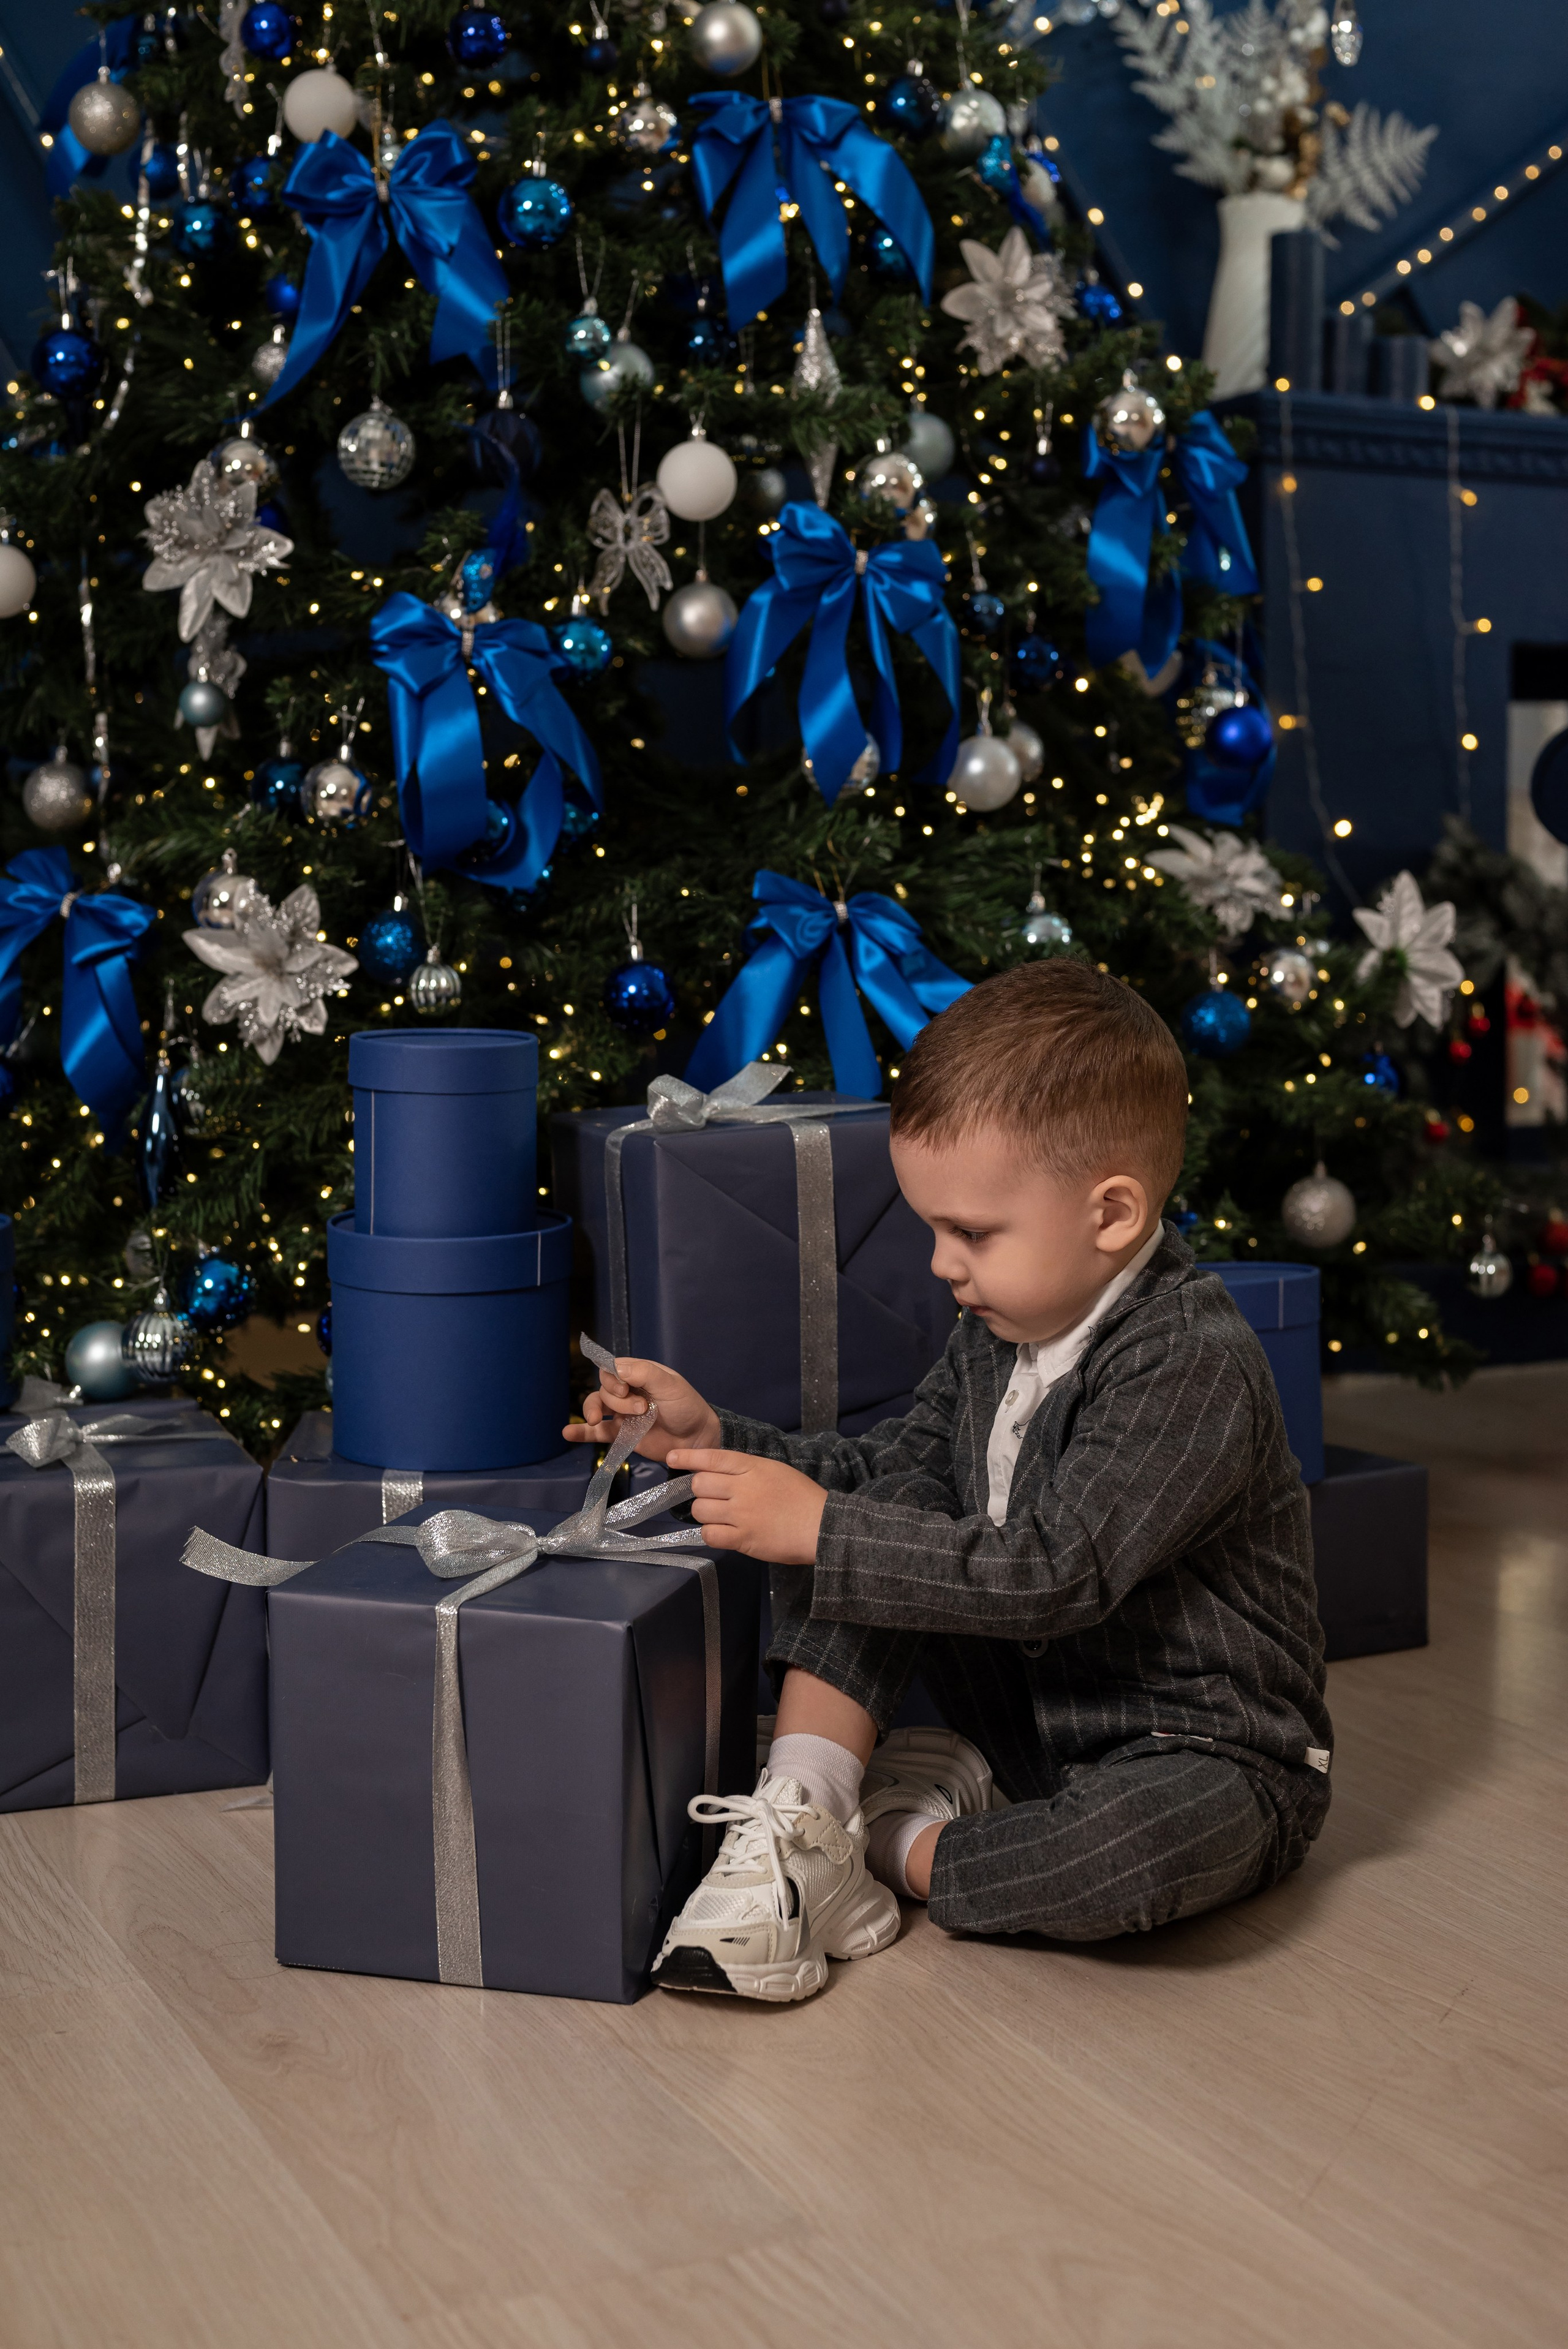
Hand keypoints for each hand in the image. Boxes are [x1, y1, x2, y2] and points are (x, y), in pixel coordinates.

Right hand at [562, 1355, 721, 1463]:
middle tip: (640, 1410)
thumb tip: (614, 1368)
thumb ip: (643, 1373)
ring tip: (594, 1420)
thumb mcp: (670, 1385)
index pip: (611, 1370)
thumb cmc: (687, 1407)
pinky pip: (596, 1432)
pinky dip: (581, 1432)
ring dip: (591, 1411)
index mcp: (639, 1374)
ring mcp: (622, 1414)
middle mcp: (628, 1392)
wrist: (697, 1439)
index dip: (612, 1379)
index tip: (624, 1388)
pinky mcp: (621, 1434)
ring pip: (596, 1407)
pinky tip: (568, 1433)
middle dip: (616, 1400)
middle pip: (603, 1390)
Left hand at [665, 1447, 826, 1565]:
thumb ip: (747, 1470)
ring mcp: (741, 1514)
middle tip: (710, 1497)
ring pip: (700, 1510)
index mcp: (753, 1467)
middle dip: (699, 1490)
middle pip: (699, 1484)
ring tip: (719, 1516)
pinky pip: (710, 1535)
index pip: (711, 1458)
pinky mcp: (743, 1539)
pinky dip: (711, 1533)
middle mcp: (743, 1488)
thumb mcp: (775, 1470)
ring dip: (704, 1513)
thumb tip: (718, 1473)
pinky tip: (722, 1533)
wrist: (821, 1525)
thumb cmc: (801, 1497)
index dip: (687, 1457)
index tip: (671, 1458)